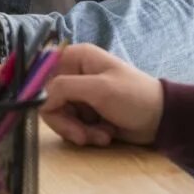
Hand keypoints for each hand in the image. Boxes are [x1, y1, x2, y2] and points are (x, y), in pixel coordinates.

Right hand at [33, 44, 163, 146]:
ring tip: (101, 135)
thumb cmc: (134, 97)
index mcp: (76, 58)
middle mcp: (74, 74)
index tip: (32, 102)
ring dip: (79, 131)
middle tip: (81, 135)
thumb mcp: (99, 90)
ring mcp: (79, 95)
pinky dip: (86, 134)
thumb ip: (65, 88)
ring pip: (59, 117)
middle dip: (65, 122)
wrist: (161, 120)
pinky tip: (105, 135)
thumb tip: (40, 98)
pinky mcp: (85, 113)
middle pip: (48, 100)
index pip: (40, 71)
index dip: (33, 88)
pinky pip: (71, 127)